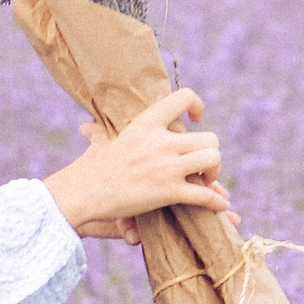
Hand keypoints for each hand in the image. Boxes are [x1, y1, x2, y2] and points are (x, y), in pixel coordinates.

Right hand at [47, 87, 228, 236]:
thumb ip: (100, 133)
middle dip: (211, 152)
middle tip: (202, 166)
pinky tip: (217, 206)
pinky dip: (216, 202)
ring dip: (215, 173)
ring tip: (206, 182)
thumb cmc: (89, 169)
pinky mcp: (169, 192)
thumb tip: (85, 128)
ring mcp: (167, 166)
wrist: (85, 192)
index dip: (197, 105)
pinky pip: (205, 195)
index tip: (196, 118)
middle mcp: (162, 141)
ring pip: (213, 159)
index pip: (184, 97)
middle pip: (209, 137)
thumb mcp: (99, 142)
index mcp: (147, 122)